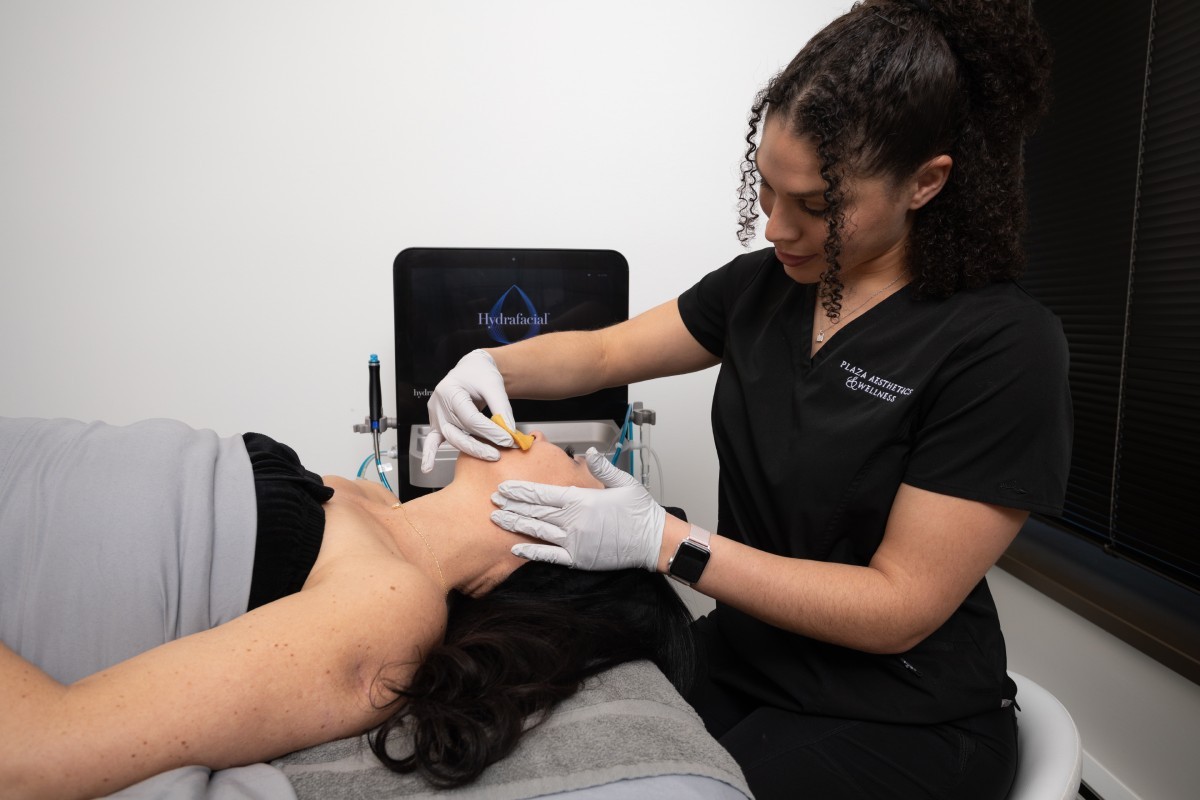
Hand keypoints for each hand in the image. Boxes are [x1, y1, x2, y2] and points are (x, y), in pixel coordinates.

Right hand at [421, 350, 515, 471]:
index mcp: (450, 391)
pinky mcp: (438, 424)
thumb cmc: (480, 374)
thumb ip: (502, 409)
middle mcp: (439, 404)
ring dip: (471, 449)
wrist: (471, 369)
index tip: (508, 439)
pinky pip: (432, 440)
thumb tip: (510, 432)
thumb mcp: (494, 385)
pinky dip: (429, 454)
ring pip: (452, 438)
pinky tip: (427, 467)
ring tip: (490, 456)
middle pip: (459, 432)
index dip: (490, 431)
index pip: (471, 418)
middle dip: (481, 445)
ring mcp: (436, 415)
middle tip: (500, 452)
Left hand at [490, 448, 664, 570]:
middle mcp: (574, 521)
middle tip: (492, 500)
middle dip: (511, 505)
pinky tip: (515, 547)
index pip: (543, 493)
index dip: (521, 490)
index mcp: (582, 500)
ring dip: (516, 524)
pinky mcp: (578, 558)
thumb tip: (588, 453)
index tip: (504, 486)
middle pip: (534, 511)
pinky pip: (549, 555)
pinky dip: (531, 552)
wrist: (653, 541)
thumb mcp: (623, 483)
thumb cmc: (640, 512)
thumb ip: (602, 467)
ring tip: (497, 519)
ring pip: (537, 531)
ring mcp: (574, 541)